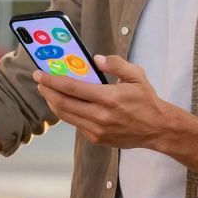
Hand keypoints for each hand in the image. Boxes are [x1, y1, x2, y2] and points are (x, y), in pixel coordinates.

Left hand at [32, 54, 178, 149]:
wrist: (158, 129)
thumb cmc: (146, 100)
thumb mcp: (136, 75)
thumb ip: (116, 64)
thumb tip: (95, 59)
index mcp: (109, 98)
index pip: (72, 88)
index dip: (52, 80)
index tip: (39, 74)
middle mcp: (100, 116)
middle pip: (62, 103)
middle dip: (46, 91)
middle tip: (40, 81)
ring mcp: (97, 130)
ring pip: (65, 115)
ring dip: (53, 102)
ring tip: (48, 91)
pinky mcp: (96, 138)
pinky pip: (75, 124)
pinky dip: (68, 112)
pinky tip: (67, 103)